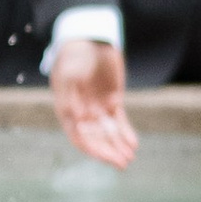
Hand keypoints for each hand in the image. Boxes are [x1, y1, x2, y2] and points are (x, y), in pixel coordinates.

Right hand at [51, 37, 138, 168]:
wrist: (89, 38)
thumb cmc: (75, 55)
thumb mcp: (70, 73)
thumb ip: (71, 96)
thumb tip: (77, 118)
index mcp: (67, 110)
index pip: (79, 137)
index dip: (93, 149)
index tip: (107, 158)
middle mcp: (82, 113)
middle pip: (96, 139)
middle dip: (109, 152)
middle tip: (123, 163)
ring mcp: (97, 107)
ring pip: (109, 133)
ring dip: (118, 146)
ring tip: (130, 157)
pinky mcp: (112, 100)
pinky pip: (119, 121)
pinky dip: (126, 133)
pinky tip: (133, 143)